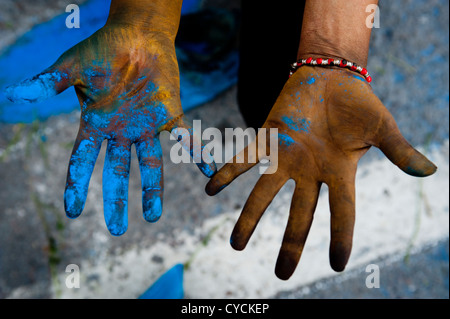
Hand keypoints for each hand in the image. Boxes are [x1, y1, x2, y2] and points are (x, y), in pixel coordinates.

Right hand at [5, 7, 215, 235]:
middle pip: (118, 171)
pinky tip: (209, 171)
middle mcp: (122, 131)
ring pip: (151, 164)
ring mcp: (147, 126)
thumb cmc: (102, 49)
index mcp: (97, 124)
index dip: (76, 184)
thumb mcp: (73, 67)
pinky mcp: (171, 115)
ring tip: (154, 216)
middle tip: (119, 229)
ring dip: (152, 188)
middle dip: (117, 200)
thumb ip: (49, 83)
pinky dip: (197, 154)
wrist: (138, 36)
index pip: (83, 160)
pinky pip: (186, 139)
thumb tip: (14, 94)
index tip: (72, 212)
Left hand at [206, 66, 436, 278]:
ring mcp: (286, 157)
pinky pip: (244, 158)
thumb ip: (397, 151)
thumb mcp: (381, 127)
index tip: (338, 264)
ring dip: (249, 217)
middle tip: (281, 274)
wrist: (330, 75)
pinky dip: (227, 172)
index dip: (341, 237)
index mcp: (338, 172)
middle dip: (291, 243)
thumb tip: (428, 171)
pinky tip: (210, 189)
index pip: (342, 212)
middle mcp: (309, 171)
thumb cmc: (358, 102)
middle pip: (299, 214)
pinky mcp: (267, 137)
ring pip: (265, 193)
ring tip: (235, 245)